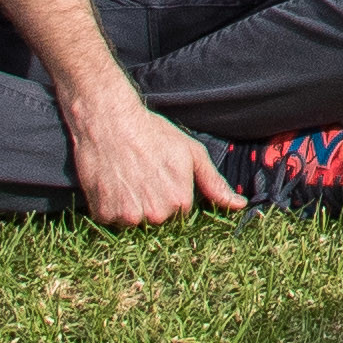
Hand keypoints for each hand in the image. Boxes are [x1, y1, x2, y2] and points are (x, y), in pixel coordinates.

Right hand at [64, 83, 244, 227]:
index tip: (162, 176)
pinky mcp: (103, 215)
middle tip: (143, 176)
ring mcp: (128, 217)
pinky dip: (111, 206)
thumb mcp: (191, 153)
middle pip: (158, 220)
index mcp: (180, 201)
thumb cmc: (152, 133)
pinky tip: (113, 183)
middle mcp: (156, 214)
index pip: (181, 212)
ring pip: (134, 221)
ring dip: (132, 207)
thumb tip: (239, 205)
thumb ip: (214, 183)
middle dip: (153, 203)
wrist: (109, 121)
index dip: (173, 193)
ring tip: (128, 178)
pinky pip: (111, 219)